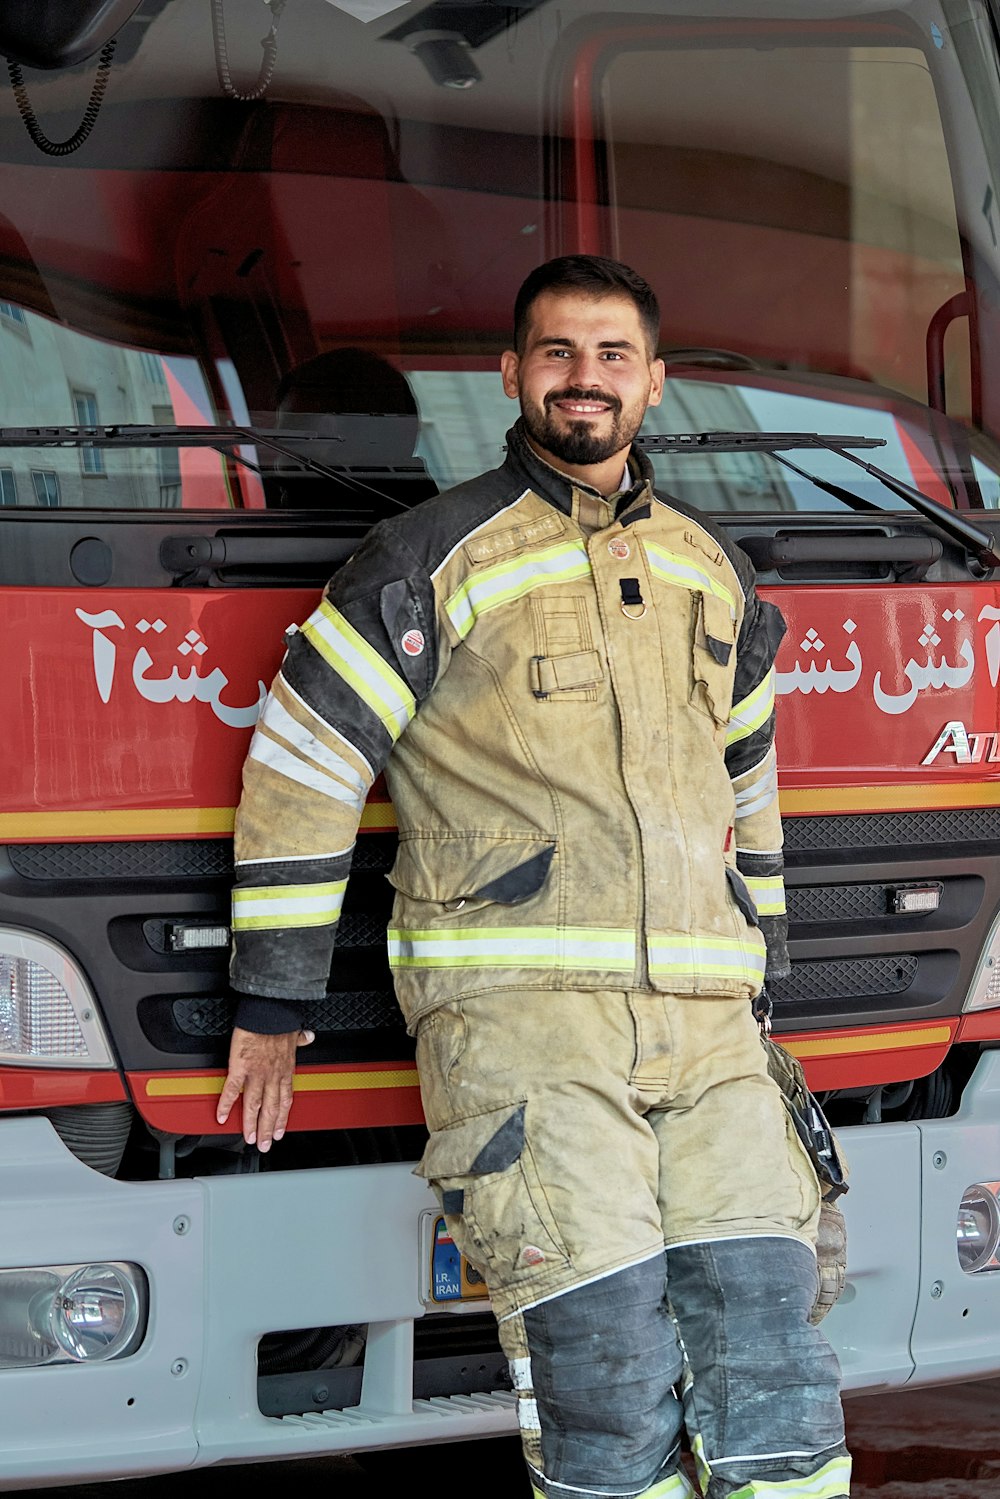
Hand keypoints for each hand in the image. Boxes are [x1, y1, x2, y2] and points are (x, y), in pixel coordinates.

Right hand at [217, 1026, 314, 1151]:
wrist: (268, 1011)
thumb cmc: (279, 1020)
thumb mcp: (295, 1031)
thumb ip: (300, 1039)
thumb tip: (308, 1037)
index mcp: (285, 1069)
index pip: (285, 1100)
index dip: (283, 1118)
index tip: (280, 1131)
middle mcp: (272, 1075)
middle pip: (271, 1109)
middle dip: (268, 1130)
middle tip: (264, 1145)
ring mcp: (256, 1073)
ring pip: (254, 1105)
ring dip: (251, 1124)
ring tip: (248, 1138)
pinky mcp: (240, 1067)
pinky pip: (232, 1090)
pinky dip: (226, 1105)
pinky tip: (221, 1116)